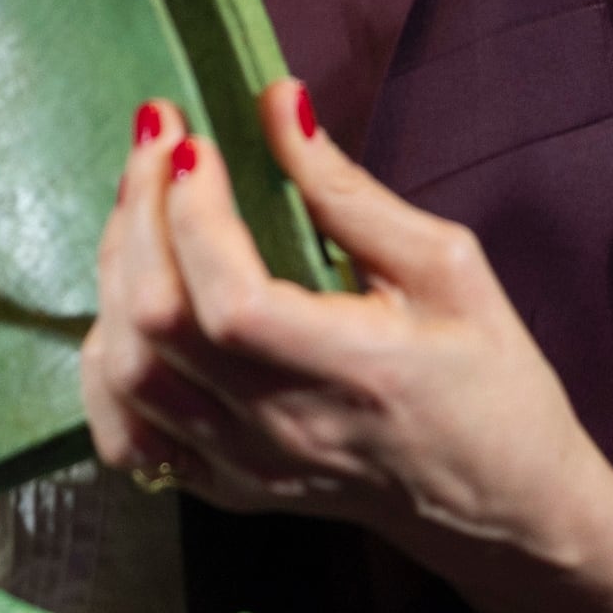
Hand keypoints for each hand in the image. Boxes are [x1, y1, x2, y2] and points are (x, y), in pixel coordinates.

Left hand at [78, 84, 612, 574]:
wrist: (506, 508)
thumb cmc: (492, 382)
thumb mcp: (449, 268)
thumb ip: (350, 193)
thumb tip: (278, 104)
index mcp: (353, 373)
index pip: (230, 299)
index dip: (190, 211)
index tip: (190, 138)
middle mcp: (283, 430)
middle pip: (157, 324)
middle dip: (138, 212)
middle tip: (155, 139)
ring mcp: (244, 468)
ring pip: (126, 373)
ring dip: (115, 272)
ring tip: (142, 206)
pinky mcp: (226, 488)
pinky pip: (125, 434)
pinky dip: (106, 363)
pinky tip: (126, 305)